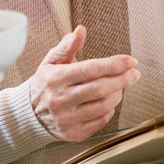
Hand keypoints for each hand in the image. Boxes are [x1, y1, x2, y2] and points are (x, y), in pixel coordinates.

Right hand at [30, 25, 140, 141]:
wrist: (29, 113)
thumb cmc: (46, 83)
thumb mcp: (51, 61)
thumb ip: (68, 46)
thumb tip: (81, 30)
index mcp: (55, 79)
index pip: (89, 70)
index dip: (113, 64)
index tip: (130, 61)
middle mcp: (60, 100)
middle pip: (100, 89)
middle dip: (122, 79)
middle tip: (134, 73)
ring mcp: (67, 119)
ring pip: (103, 106)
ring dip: (118, 94)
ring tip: (120, 86)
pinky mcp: (73, 133)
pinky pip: (101, 121)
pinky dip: (109, 110)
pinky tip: (108, 101)